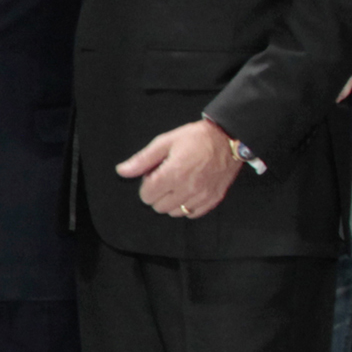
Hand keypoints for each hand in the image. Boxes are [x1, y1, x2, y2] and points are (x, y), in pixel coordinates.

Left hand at [118, 120, 240, 219]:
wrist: (229, 138)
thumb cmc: (197, 138)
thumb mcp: (165, 142)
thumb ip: (142, 159)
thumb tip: (122, 171)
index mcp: (174, 174)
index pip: (147, 195)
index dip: (146, 184)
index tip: (154, 174)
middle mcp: (188, 189)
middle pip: (158, 207)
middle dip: (157, 194)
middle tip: (166, 178)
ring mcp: (202, 196)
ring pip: (174, 213)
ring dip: (171, 202)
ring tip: (178, 184)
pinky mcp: (214, 199)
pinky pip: (192, 214)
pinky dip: (187, 206)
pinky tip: (189, 191)